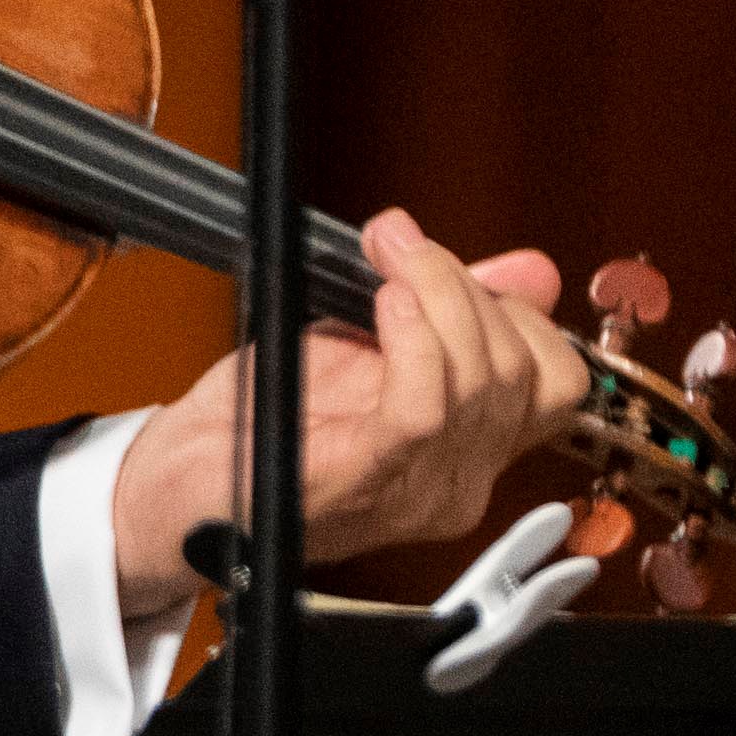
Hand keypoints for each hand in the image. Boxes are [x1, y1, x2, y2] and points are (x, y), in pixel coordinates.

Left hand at [107, 208, 599, 595]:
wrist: (178, 489)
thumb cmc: (261, 426)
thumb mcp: (372, 349)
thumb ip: (452, 314)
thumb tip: (532, 273)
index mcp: (468, 458)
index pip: (557, 384)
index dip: (519, 311)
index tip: (448, 261)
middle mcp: (455, 487)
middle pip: (520, 372)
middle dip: (464, 284)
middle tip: (399, 244)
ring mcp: (415, 492)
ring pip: (479, 381)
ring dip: (434, 292)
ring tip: (386, 258)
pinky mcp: (363, 482)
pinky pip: (423, 407)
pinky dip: (411, 340)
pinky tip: (382, 305)